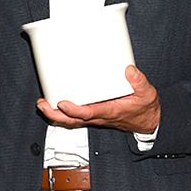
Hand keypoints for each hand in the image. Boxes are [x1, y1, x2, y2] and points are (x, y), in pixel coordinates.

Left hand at [37, 64, 160, 134]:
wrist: (147, 121)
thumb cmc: (144, 109)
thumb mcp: (147, 94)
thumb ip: (139, 82)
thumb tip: (129, 69)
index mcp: (110, 112)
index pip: (89, 113)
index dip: (74, 110)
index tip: (62, 103)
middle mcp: (99, 117)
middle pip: (73, 120)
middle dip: (56, 114)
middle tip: (42, 105)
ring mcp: (95, 117)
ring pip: (71, 120)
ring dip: (56, 114)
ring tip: (42, 103)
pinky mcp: (94, 114)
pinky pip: (76, 116)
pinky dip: (63, 112)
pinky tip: (54, 103)